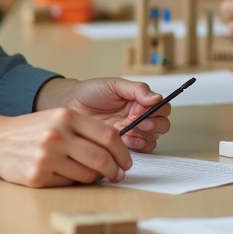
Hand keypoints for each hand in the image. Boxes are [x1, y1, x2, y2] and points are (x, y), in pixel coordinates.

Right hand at [0, 107, 133, 188]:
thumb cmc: (32, 130)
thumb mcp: (58, 118)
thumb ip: (85, 130)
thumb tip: (116, 150)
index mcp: (67, 116)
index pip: (108, 136)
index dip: (123, 152)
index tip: (126, 161)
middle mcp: (58, 135)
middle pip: (101, 158)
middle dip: (115, 170)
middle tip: (118, 175)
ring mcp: (47, 156)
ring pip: (87, 174)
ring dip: (95, 178)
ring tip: (91, 175)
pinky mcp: (38, 176)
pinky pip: (69, 184)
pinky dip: (74, 182)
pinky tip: (67, 175)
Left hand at [37, 77, 170, 151]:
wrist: (70, 105)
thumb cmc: (91, 92)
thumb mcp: (115, 85)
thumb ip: (137, 90)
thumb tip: (158, 97)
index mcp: (140, 100)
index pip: (162, 107)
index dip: (157, 110)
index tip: (141, 109)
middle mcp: (140, 116)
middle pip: (162, 125)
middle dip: (153, 124)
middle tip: (139, 122)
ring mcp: (132, 131)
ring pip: (152, 138)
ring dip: (145, 135)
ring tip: (129, 131)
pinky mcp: (121, 144)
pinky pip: (139, 148)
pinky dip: (137, 144)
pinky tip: (126, 139)